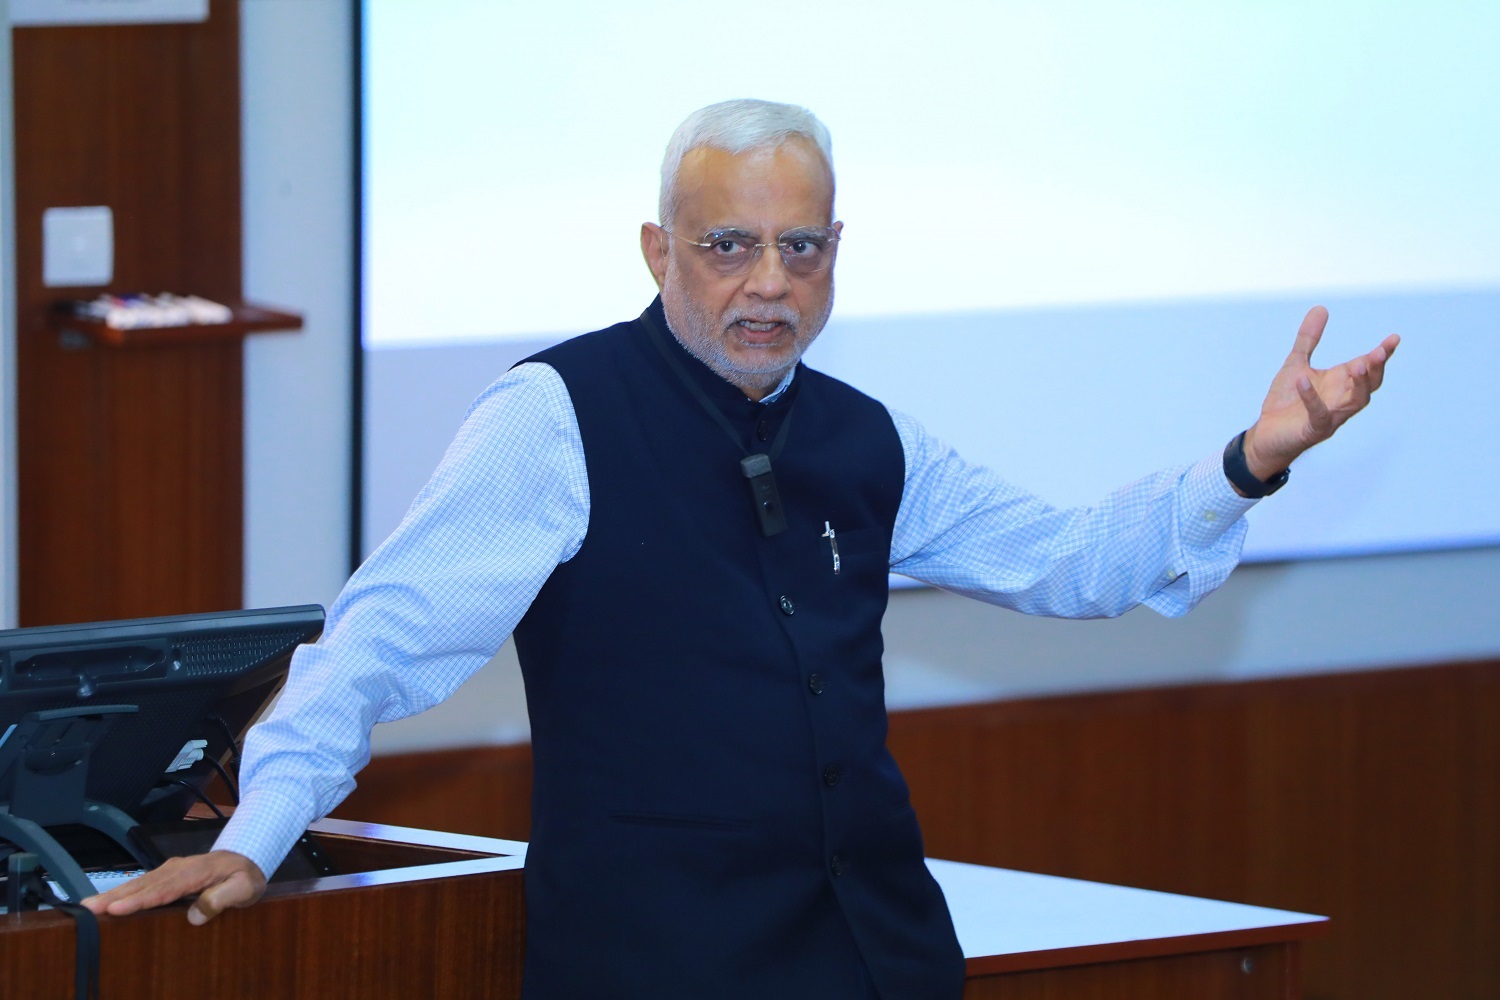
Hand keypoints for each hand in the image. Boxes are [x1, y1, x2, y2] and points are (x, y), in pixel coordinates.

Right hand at [82, 850, 266, 924]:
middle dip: (114, 897)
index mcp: (195, 872)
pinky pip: (141, 885)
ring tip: (87, 907)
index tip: (116, 909)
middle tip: (87, 909)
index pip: (164, 890)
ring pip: (138, 883)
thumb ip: (223, 898)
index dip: (139, 900)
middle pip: (143, 885)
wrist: (248, 857)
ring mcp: (170, 870)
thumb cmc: (245, 876)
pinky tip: (106, 903)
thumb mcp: (244, 888)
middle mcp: (177, 868)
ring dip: (112, 895)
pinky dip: (122, 893)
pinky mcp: (165, 875)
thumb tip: (195, 916)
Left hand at [1242, 306, 1398, 480]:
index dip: (1383, 354)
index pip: (1368, 367)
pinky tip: (1302, 381)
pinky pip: (1318, 414)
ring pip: (1356, 402)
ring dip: (1359, 384)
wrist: (1266, 434)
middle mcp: (1341, 399)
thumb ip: (1308, 339)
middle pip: (1370, 385)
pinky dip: (1311, 398)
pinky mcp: (1314, 429)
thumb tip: (1320, 308)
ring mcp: (1331, 416)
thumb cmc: (1286, 401)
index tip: (1394, 338)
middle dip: (1376, 369)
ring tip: (1356, 365)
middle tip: (1379, 352)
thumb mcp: (1296, 364)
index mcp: (1341, 382)